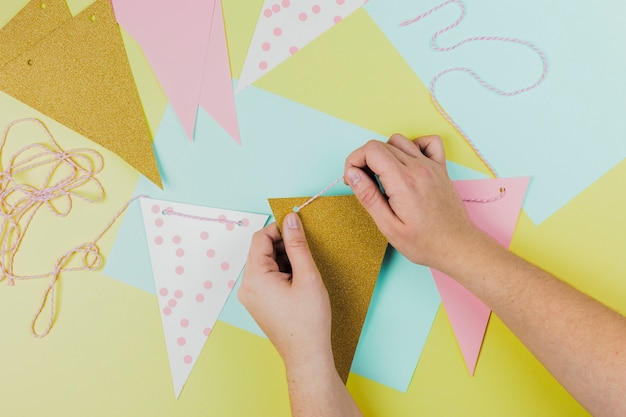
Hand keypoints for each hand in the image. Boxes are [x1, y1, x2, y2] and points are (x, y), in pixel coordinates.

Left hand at [238, 213, 332, 371]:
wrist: (307, 354)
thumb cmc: (308, 319)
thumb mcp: (307, 275)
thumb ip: (297, 244)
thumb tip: (291, 219)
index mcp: (255, 277)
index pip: (260, 238)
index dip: (279, 229)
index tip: (299, 229)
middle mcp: (247, 286)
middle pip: (261, 250)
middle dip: (283, 246)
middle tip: (305, 253)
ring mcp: (250, 296)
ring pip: (264, 263)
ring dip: (283, 259)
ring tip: (304, 272)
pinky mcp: (258, 303)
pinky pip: (265, 277)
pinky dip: (281, 272)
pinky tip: (298, 281)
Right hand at [344, 134, 479, 270]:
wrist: (457, 246)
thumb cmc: (425, 243)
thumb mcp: (389, 227)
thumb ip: (368, 197)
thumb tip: (352, 174)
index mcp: (403, 182)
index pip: (371, 150)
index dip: (354, 161)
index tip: (353, 180)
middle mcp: (418, 168)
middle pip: (381, 145)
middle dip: (365, 160)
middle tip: (364, 184)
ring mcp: (431, 166)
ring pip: (400, 141)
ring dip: (385, 153)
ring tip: (383, 176)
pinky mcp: (441, 169)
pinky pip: (427, 142)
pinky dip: (413, 146)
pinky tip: (406, 163)